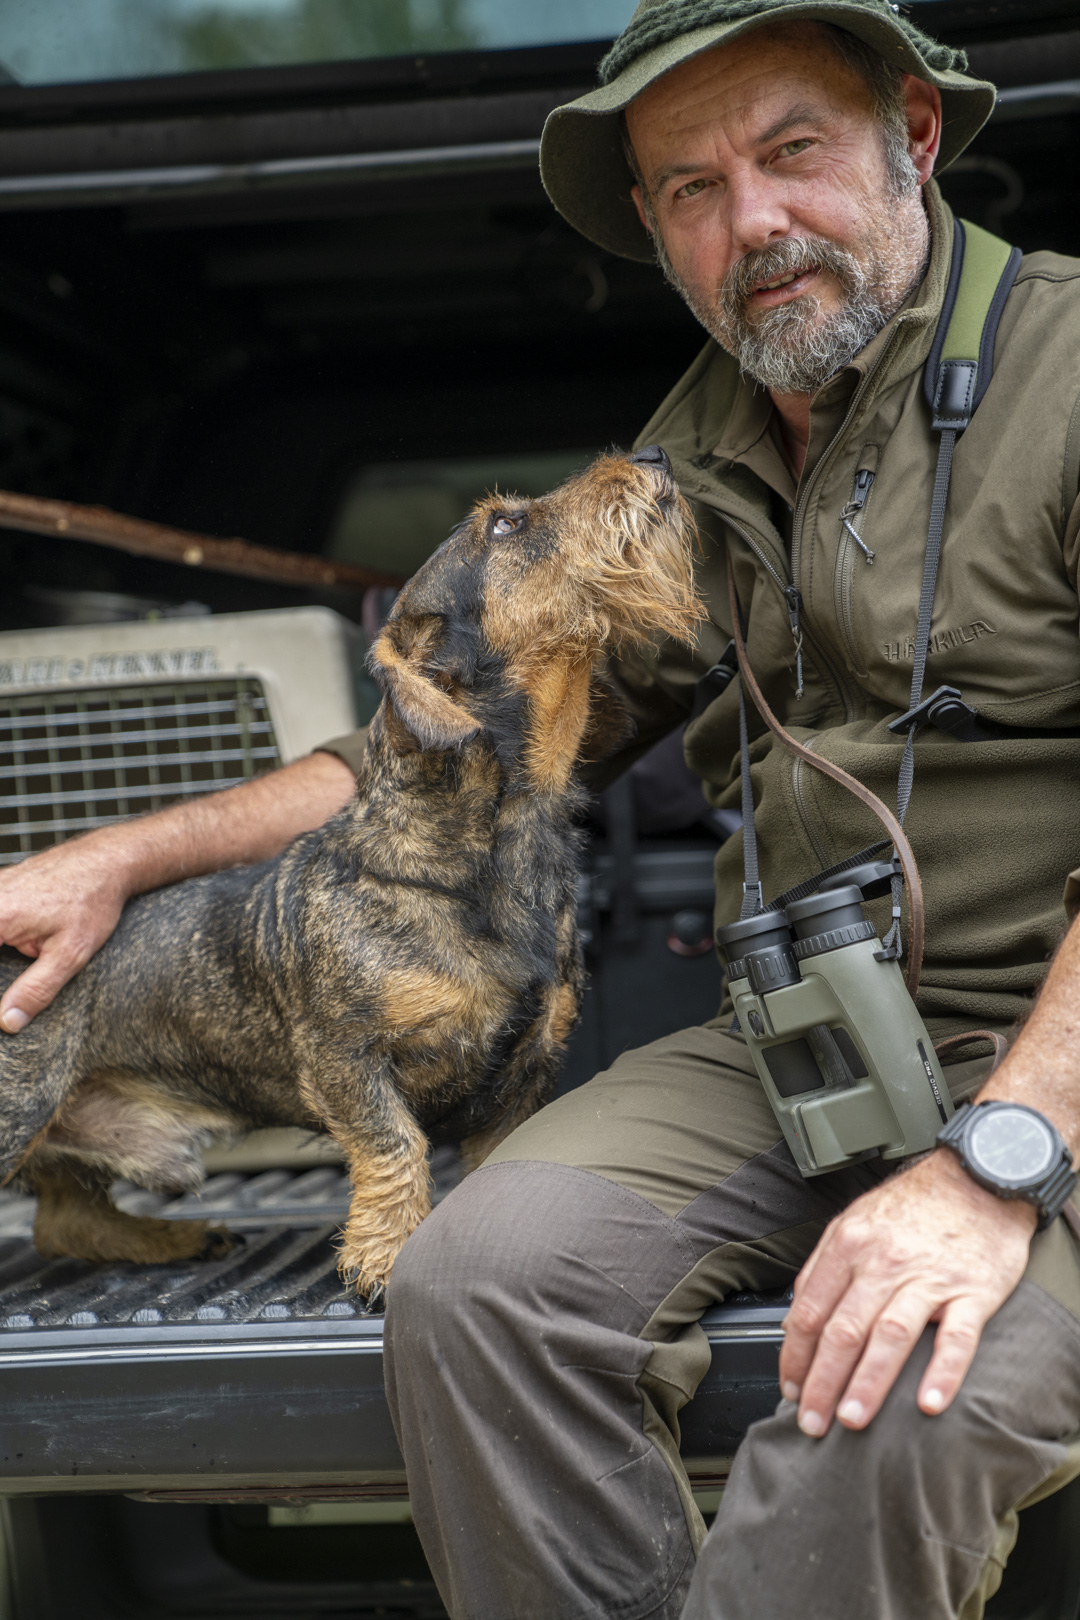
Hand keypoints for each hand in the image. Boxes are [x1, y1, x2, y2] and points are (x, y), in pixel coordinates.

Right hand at [0, 836, 130, 1030]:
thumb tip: (8, 1022)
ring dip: (5, 950)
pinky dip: (3, 934)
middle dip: (3, 967)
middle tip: (29, 959)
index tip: (3, 1000)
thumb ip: (36, 990)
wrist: (108, 860)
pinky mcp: (1, 885)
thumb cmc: (92, 901)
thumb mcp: (70, 954)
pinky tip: (17, 941)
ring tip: (32, 951)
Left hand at [779, 1149, 1035, 1435]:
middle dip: (822, 1382)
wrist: (978, 1177)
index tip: (790, 1389)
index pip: (809, 1310)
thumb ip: (824, 1267)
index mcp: (849, 1245)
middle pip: (843, 1330)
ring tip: (852, 1420)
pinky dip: (942, 1372)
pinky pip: (957, 1337)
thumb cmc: (914, 1205)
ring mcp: (930, 1278)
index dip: (795, 1356)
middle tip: (812, 1423)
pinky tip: (928, 1403)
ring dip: (868, 1383)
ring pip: (890, 1336)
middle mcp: (884, 1262)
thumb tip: (795, 1317)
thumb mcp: (855, 1221)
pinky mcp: (974, 1291)